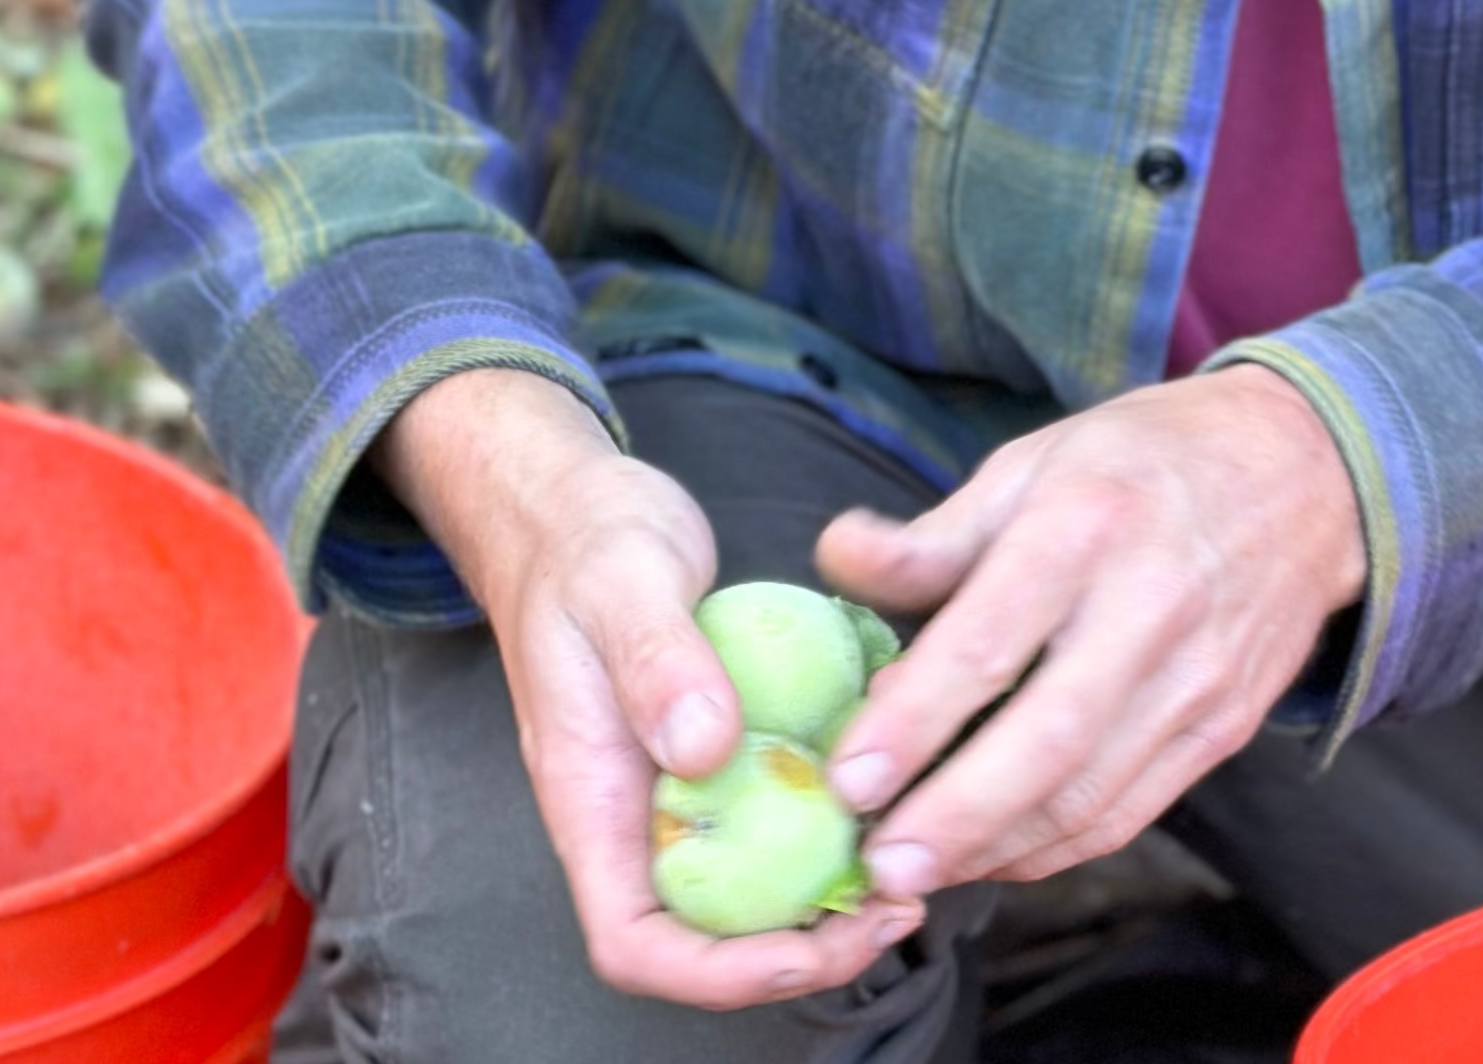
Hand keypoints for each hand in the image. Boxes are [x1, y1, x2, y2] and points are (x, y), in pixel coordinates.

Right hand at [372, 369, 924, 1008]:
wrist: (571, 508)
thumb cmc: (584, 542)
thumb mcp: (622, 584)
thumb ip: (656, 661)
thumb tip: (705, 748)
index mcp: (592, 798)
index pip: (636, 942)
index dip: (720, 973)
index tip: (810, 947)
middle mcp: (635, 812)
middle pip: (706, 936)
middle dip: (801, 949)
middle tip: (898, 910)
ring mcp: (678, 783)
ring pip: (749, 882)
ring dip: (826, 895)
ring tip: (911, 867)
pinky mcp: (721, 746)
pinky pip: (774, 811)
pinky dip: (831, 822)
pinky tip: (895, 791)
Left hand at [814, 366, 1366, 898]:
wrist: (1303, 473)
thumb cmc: (1142, 462)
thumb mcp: (1034, 462)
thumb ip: (936, 534)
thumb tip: (833, 560)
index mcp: (1088, 522)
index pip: (992, 638)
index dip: (914, 718)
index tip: (846, 778)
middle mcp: (1151, 604)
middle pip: (1048, 740)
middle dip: (955, 817)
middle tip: (878, 864)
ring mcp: (1197, 677)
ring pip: (1091, 794)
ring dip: (996, 849)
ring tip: (914, 874)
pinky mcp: (1225, 727)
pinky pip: (1131, 811)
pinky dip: (1055, 848)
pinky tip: (992, 854)